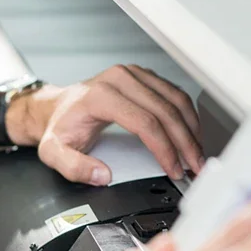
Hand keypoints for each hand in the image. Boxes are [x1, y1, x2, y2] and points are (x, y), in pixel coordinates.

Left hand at [13, 65, 203, 183]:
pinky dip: (187, 116)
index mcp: (101, 95)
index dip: (164, 148)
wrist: (57, 108)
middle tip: (194, 166)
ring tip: (196, 154)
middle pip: (165, 110)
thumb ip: (74, 167)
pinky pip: (174, 94)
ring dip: (191, 129)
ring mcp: (134, 75)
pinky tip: (190, 135)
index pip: (144, 122)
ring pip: (175, 99)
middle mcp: (120, 79)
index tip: (173, 168)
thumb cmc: (60, 127)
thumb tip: (102, 175)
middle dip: (185, 142)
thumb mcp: (53, 152)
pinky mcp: (144, 77)